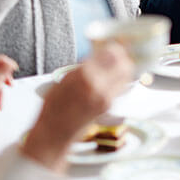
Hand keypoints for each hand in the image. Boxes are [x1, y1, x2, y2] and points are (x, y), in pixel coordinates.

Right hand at [21, 43, 134, 171]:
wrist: (54, 135)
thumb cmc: (53, 109)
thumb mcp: (63, 80)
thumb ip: (82, 66)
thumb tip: (96, 54)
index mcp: (85, 76)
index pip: (111, 54)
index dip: (113, 47)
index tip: (111, 44)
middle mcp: (99, 87)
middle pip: (125, 64)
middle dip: (122, 56)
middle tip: (116, 53)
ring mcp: (107, 98)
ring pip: (126, 76)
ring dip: (122, 67)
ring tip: (113, 64)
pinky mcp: (109, 106)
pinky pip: (121, 87)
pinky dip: (119, 79)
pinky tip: (109, 78)